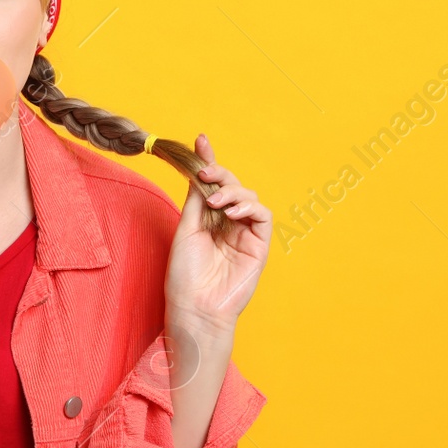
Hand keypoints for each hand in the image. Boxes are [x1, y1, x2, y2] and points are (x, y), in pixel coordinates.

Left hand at [164, 134, 271, 344]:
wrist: (195, 307)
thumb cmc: (185, 275)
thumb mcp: (186, 229)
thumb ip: (196, 200)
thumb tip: (198, 171)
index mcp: (207, 219)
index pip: (212, 184)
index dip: (210, 161)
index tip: (201, 139)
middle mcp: (227, 223)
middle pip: (231, 185)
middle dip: (220, 173)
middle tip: (205, 172)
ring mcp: (244, 233)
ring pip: (248, 196)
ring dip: (233, 192)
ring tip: (217, 204)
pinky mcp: (259, 245)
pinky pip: (263, 215)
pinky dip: (249, 207)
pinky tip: (232, 212)